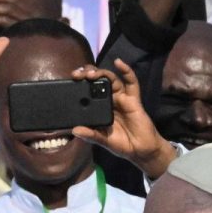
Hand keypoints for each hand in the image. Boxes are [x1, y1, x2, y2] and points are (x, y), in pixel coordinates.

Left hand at [70, 61, 172, 178]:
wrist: (141, 150)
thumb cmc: (122, 144)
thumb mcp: (103, 140)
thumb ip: (91, 135)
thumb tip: (74, 130)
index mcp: (100, 108)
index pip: (88, 91)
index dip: (80, 84)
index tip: (70, 81)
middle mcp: (110, 100)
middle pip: (98, 81)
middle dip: (87, 75)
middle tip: (77, 75)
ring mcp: (122, 98)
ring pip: (111, 79)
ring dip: (101, 73)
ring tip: (90, 73)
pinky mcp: (134, 99)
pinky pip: (131, 82)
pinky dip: (126, 71)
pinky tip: (119, 62)